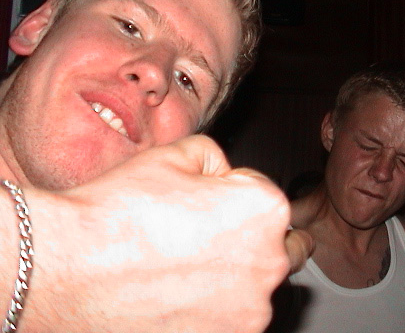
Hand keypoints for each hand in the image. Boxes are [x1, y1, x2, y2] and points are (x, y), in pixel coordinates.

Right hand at [19, 135, 295, 332]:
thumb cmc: (118, 215)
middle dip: (244, 234)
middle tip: (195, 235)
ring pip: (252, 283)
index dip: (227, 189)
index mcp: (265, 210)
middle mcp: (269, 263)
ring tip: (178, 268)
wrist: (66, 270)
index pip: (261, 190)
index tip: (198, 200)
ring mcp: (250, 312)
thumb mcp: (174, 156)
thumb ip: (216, 158)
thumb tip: (223, 174)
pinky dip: (213, 308)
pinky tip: (175, 296)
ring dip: (230, 274)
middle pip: (269, 241)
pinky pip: (232, 317)